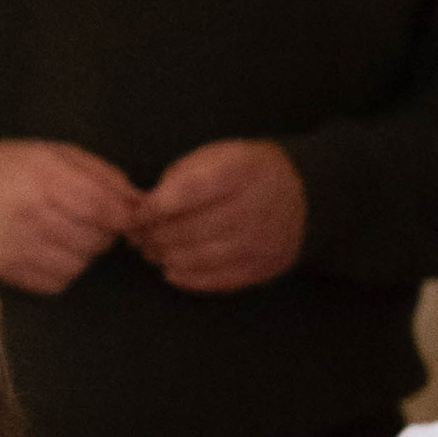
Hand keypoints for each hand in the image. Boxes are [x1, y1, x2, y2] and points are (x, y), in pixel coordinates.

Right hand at [0, 140, 140, 294]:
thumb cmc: (25, 169)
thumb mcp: (63, 156)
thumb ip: (103, 177)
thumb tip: (139, 205)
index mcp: (38, 177)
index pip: (96, 205)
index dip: (121, 215)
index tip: (130, 217)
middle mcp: (23, 213)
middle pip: (92, 239)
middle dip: (104, 232)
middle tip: (94, 222)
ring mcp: (13, 245)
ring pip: (79, 263)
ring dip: (85, 252)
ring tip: (70, 234)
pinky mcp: (8, 270)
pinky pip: (58, 280)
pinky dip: (64, 268)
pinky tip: (52, 249)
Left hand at [133, 139, 304, 292]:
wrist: (302, 195)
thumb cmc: (245, 172)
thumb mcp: (217, 156)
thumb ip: (181, 179)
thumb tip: (144, 211)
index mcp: (241, 171)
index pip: (189, 191)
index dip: (155, 207)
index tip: (136, 215)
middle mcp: (254, 207)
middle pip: (191, 229)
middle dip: (155, 235)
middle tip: (138, 236)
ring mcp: (260, 242)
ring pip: (199, 258)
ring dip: (166, 257)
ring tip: (151, 251)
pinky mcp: (262, 268)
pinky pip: (216, 280)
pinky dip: (186, 277)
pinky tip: (171, 269)